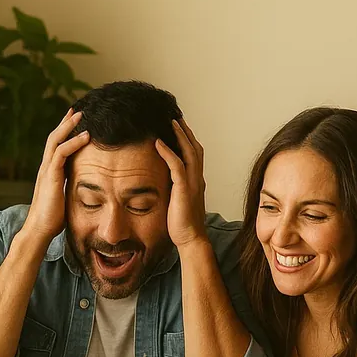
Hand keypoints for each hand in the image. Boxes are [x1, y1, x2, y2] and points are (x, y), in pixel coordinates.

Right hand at [22, 109, 89, 242]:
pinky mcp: (50, 177)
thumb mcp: (64, 199)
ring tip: (81, 115)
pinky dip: (73, 142)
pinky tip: (85, 136)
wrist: (40, 230)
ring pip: (55, 141)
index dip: (65, 134)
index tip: (75, 123)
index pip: (56, 147)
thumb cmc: (52, 220)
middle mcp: (45, 168)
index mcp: (49, 173)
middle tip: (76, 110)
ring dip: (69, 126)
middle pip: (53, 138)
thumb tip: (83, 188)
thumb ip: (70, 189)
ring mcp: (46, 171)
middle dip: (65, 123)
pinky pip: (61, 153)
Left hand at [155, 119, 207, 248]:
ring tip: (170, 122)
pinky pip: (177, 165)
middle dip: (186, 131)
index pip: (194, 155)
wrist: (191, 239)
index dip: (187, 140)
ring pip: (189, 152)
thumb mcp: (178, 203)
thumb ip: (175, 190)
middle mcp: (197, 179)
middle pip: (194, 148)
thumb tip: (164, 184)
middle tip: (176, 117)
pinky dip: (168, 152)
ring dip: (180, 135)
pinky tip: (159, 142)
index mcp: (196, 182)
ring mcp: (193, 183)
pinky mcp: (184, 189)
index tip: (178, 127)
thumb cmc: (182, 225)